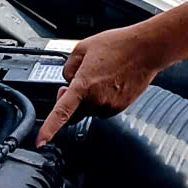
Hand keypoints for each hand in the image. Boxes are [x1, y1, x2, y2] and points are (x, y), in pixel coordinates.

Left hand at [35, 22, 164, 144]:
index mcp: (84, 85)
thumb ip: (68, 67)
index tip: (41, 141)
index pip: (62, 113)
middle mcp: (97, 99)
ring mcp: (110, 106)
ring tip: (101, 76)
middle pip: (74, 112)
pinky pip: (103, 109)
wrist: (146, 50)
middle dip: (69, 103)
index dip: (49, 129)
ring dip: (89, 98)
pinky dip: (102, 99)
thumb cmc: (118, 45)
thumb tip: (67, 80)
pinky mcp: (121, 108)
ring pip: (90, 110)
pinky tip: (110, 82)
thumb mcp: (82, 48)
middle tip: (71, 86)